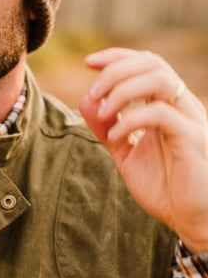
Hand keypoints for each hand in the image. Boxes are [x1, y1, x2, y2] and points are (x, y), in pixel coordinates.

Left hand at [79, 47, 207, 252]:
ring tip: (102, 111)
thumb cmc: (166, 188)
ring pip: (159, 79)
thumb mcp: (127, 155)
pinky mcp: (191, 139)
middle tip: (92, 93)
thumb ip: (107, 130)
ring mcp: (189, 120)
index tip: (88, 62)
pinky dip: (131, 119)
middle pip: (152, 64)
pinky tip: (114, 135)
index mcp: (169, 106)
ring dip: (123, 89)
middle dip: (116, 70)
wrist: (192, 221)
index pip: (147, 64)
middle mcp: (182, 107)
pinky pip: (160, 114)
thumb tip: (84, 101)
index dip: (117, 57)